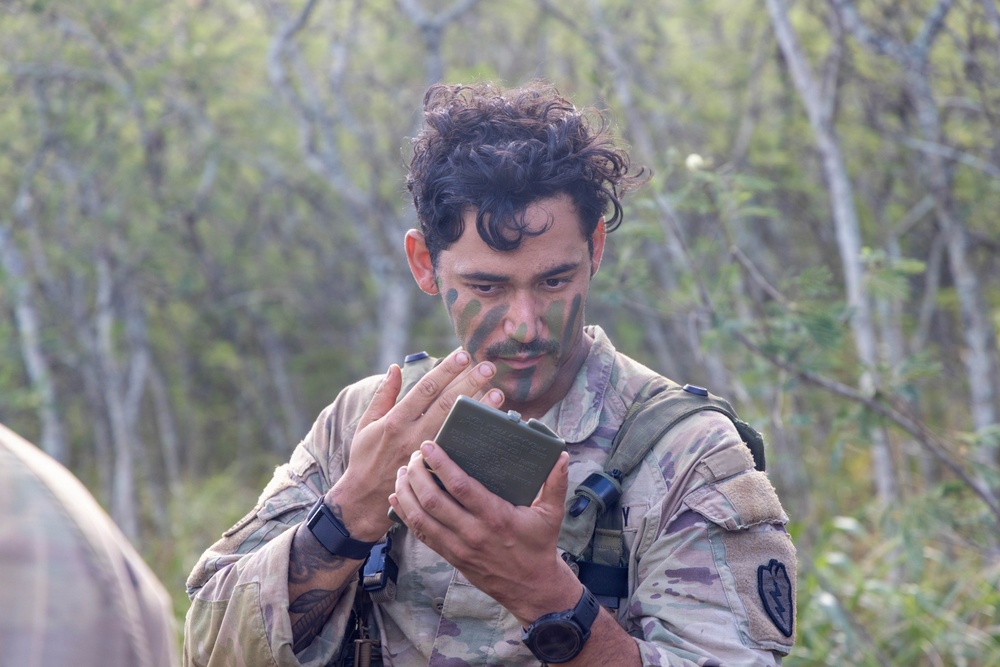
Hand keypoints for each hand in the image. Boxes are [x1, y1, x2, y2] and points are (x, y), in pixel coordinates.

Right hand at [330, 349, 503, 540]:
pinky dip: (474, 437)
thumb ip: (383, 395)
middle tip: (488, 366)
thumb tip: (395, 367)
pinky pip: (458, 450)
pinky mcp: (434, 471)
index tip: (463, 355)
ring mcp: (426, 454)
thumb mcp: (366, 424)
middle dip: (468, 383)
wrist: (364, 499)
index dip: (446, 371)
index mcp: (396, 420)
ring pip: (456, 427)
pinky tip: (490, 428)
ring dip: (478, 410)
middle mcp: (413, 435)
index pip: (425, 389)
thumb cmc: (365, 457)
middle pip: (445, 404)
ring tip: (498, 393)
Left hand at [390, 442, 579, 624]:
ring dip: (407, 493)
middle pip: (433, 500)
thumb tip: (560, 454)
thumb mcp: (552, 514)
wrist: (532, 588)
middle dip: (417, 474)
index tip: (429, 445)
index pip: (460, 487)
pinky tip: (398, 498)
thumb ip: (555, 483)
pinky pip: (422, 535)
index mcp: (496, 517)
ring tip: (402, 472)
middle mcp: (473, 533)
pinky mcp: (451, 557)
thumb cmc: (540, 547)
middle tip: (414, 455)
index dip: (440, 464)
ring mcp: (458, 547)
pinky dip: (405, 516)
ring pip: (421, 518)